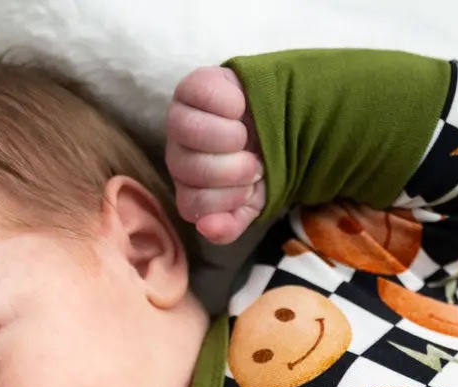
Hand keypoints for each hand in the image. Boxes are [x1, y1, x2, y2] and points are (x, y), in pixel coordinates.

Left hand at [165, 66, 265, 244]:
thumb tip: (207, 229)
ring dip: (229, 136)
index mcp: (189, 189)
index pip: (192, 205)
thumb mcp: (252, 204)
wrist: (279, 127)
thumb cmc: (260, 169)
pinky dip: (230, 103)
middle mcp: (177, 155)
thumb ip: (230, 224)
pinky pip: (200, 93)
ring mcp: (180, 119)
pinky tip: (241, 108)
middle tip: (254, 163)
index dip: (228, 199)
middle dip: (232, 169)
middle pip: (188, 168)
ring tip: (246, 137)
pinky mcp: (191, 86)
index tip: (250, 189)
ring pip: (188, 130)